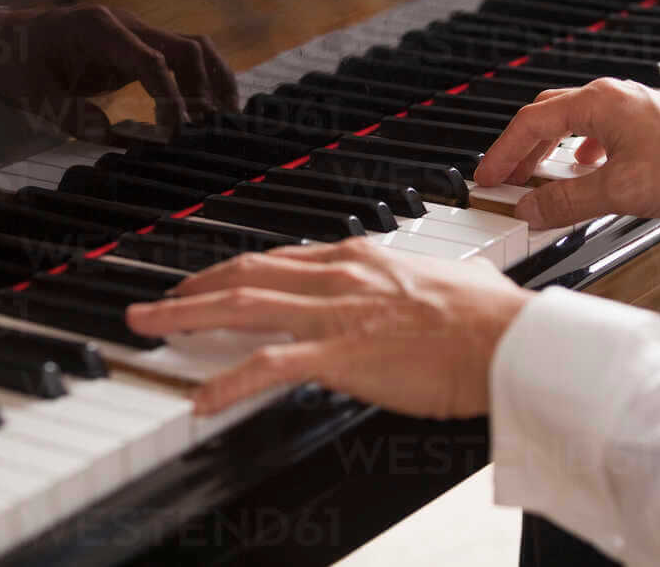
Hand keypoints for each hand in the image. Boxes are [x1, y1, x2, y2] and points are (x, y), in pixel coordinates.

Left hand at [0, 5, 238, 139]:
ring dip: (215, 81)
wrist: (4, 39)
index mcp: (98, 28)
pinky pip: (182, 60)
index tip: (176, 133)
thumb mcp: (28, 91)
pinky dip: (203, 82)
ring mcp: (135, 35)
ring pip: (193, 48)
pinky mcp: (138, 51)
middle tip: (212, 131)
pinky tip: (212, 112)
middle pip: (187, 47)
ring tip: (227, 121)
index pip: (151, 60)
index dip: (170, 98)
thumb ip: (65, 111)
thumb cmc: (14, 62)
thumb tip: (107, 133)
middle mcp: (126, 25)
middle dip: (207, 88)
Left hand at [126, 238, 529, 416]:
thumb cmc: (488, 317)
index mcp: (358, 259)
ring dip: (185, 316)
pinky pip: (269, 365)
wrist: (511, 341)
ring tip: (147, 327)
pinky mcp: (341, 353)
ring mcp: (335, 313)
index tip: (208, 282)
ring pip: (240, 307)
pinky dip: (227, 382)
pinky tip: (201, 400)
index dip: (233, 272)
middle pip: (243, 275)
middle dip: (190, 287)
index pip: (277, 260)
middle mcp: (337, 276)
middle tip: (153, 300)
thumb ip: (414, 282)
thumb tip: (423, 287)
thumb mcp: (445, 280)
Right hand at [473, 78, 659, 228]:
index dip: (501, 152)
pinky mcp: (650, 130)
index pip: (530, 122)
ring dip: (548, 153)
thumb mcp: (620, 191)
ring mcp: (633, 112)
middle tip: (501, 180)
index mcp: (599, 102)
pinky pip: (598, 136)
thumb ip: (566, 200)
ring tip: (534, 181)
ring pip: (572, 127)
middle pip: (547, 118)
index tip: (484, 178)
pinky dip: (577, 156)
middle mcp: (613, 99)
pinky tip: (583, 174)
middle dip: (519, 149)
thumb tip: (527, 207)